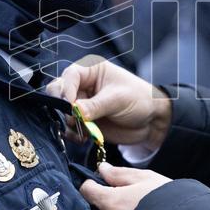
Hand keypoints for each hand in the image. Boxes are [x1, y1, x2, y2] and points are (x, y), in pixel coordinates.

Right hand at [46, 55, 171, 148]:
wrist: (150, 121)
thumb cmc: (139, 99)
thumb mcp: (118, 99)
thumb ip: (96, 105)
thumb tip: (75, 111)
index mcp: (92, 71)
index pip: (70, 76)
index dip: (66, 89)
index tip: (70, 105)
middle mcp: (83, 86)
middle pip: (59, 92)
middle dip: (63, 107)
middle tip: (73, 119)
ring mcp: (82, 104)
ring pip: (61, 112)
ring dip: (69, 123)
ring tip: (83, 131)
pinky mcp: (84, 121)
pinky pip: (69, 127)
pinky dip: (72, 133)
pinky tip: (84, 138)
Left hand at [80, 163, 171, 209]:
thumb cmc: (166, 199)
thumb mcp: (145, 178)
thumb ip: (119, 173)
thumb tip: (102, 168)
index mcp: (110, 201)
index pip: (86, 190)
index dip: (92, 183)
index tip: (102, 181)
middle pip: (95, 206)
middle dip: (105, 200)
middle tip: (126, 195)